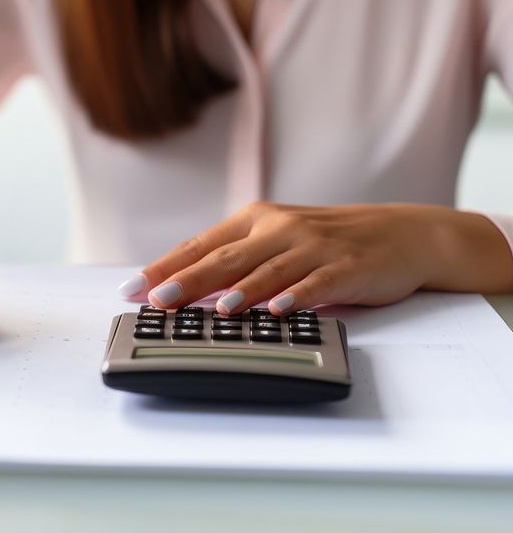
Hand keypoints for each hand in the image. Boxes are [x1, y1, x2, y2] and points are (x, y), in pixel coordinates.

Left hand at [117, 202, 512, 315]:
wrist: (399, 234)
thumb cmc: (326, 242)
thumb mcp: (276, 241)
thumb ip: (235, 260)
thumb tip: (179, 288)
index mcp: (254, 221)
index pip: (199, 246)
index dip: (164, 267)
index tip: (132, 290)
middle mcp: (278, 229)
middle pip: (225, 258)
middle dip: (188, 280)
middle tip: (158, 301)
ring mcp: (312, 247)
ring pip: (268, 270)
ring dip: (240, 291)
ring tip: (215, 311)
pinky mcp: (345, 267)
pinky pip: (316, 284)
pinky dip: (296, 297)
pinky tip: (278, 311)